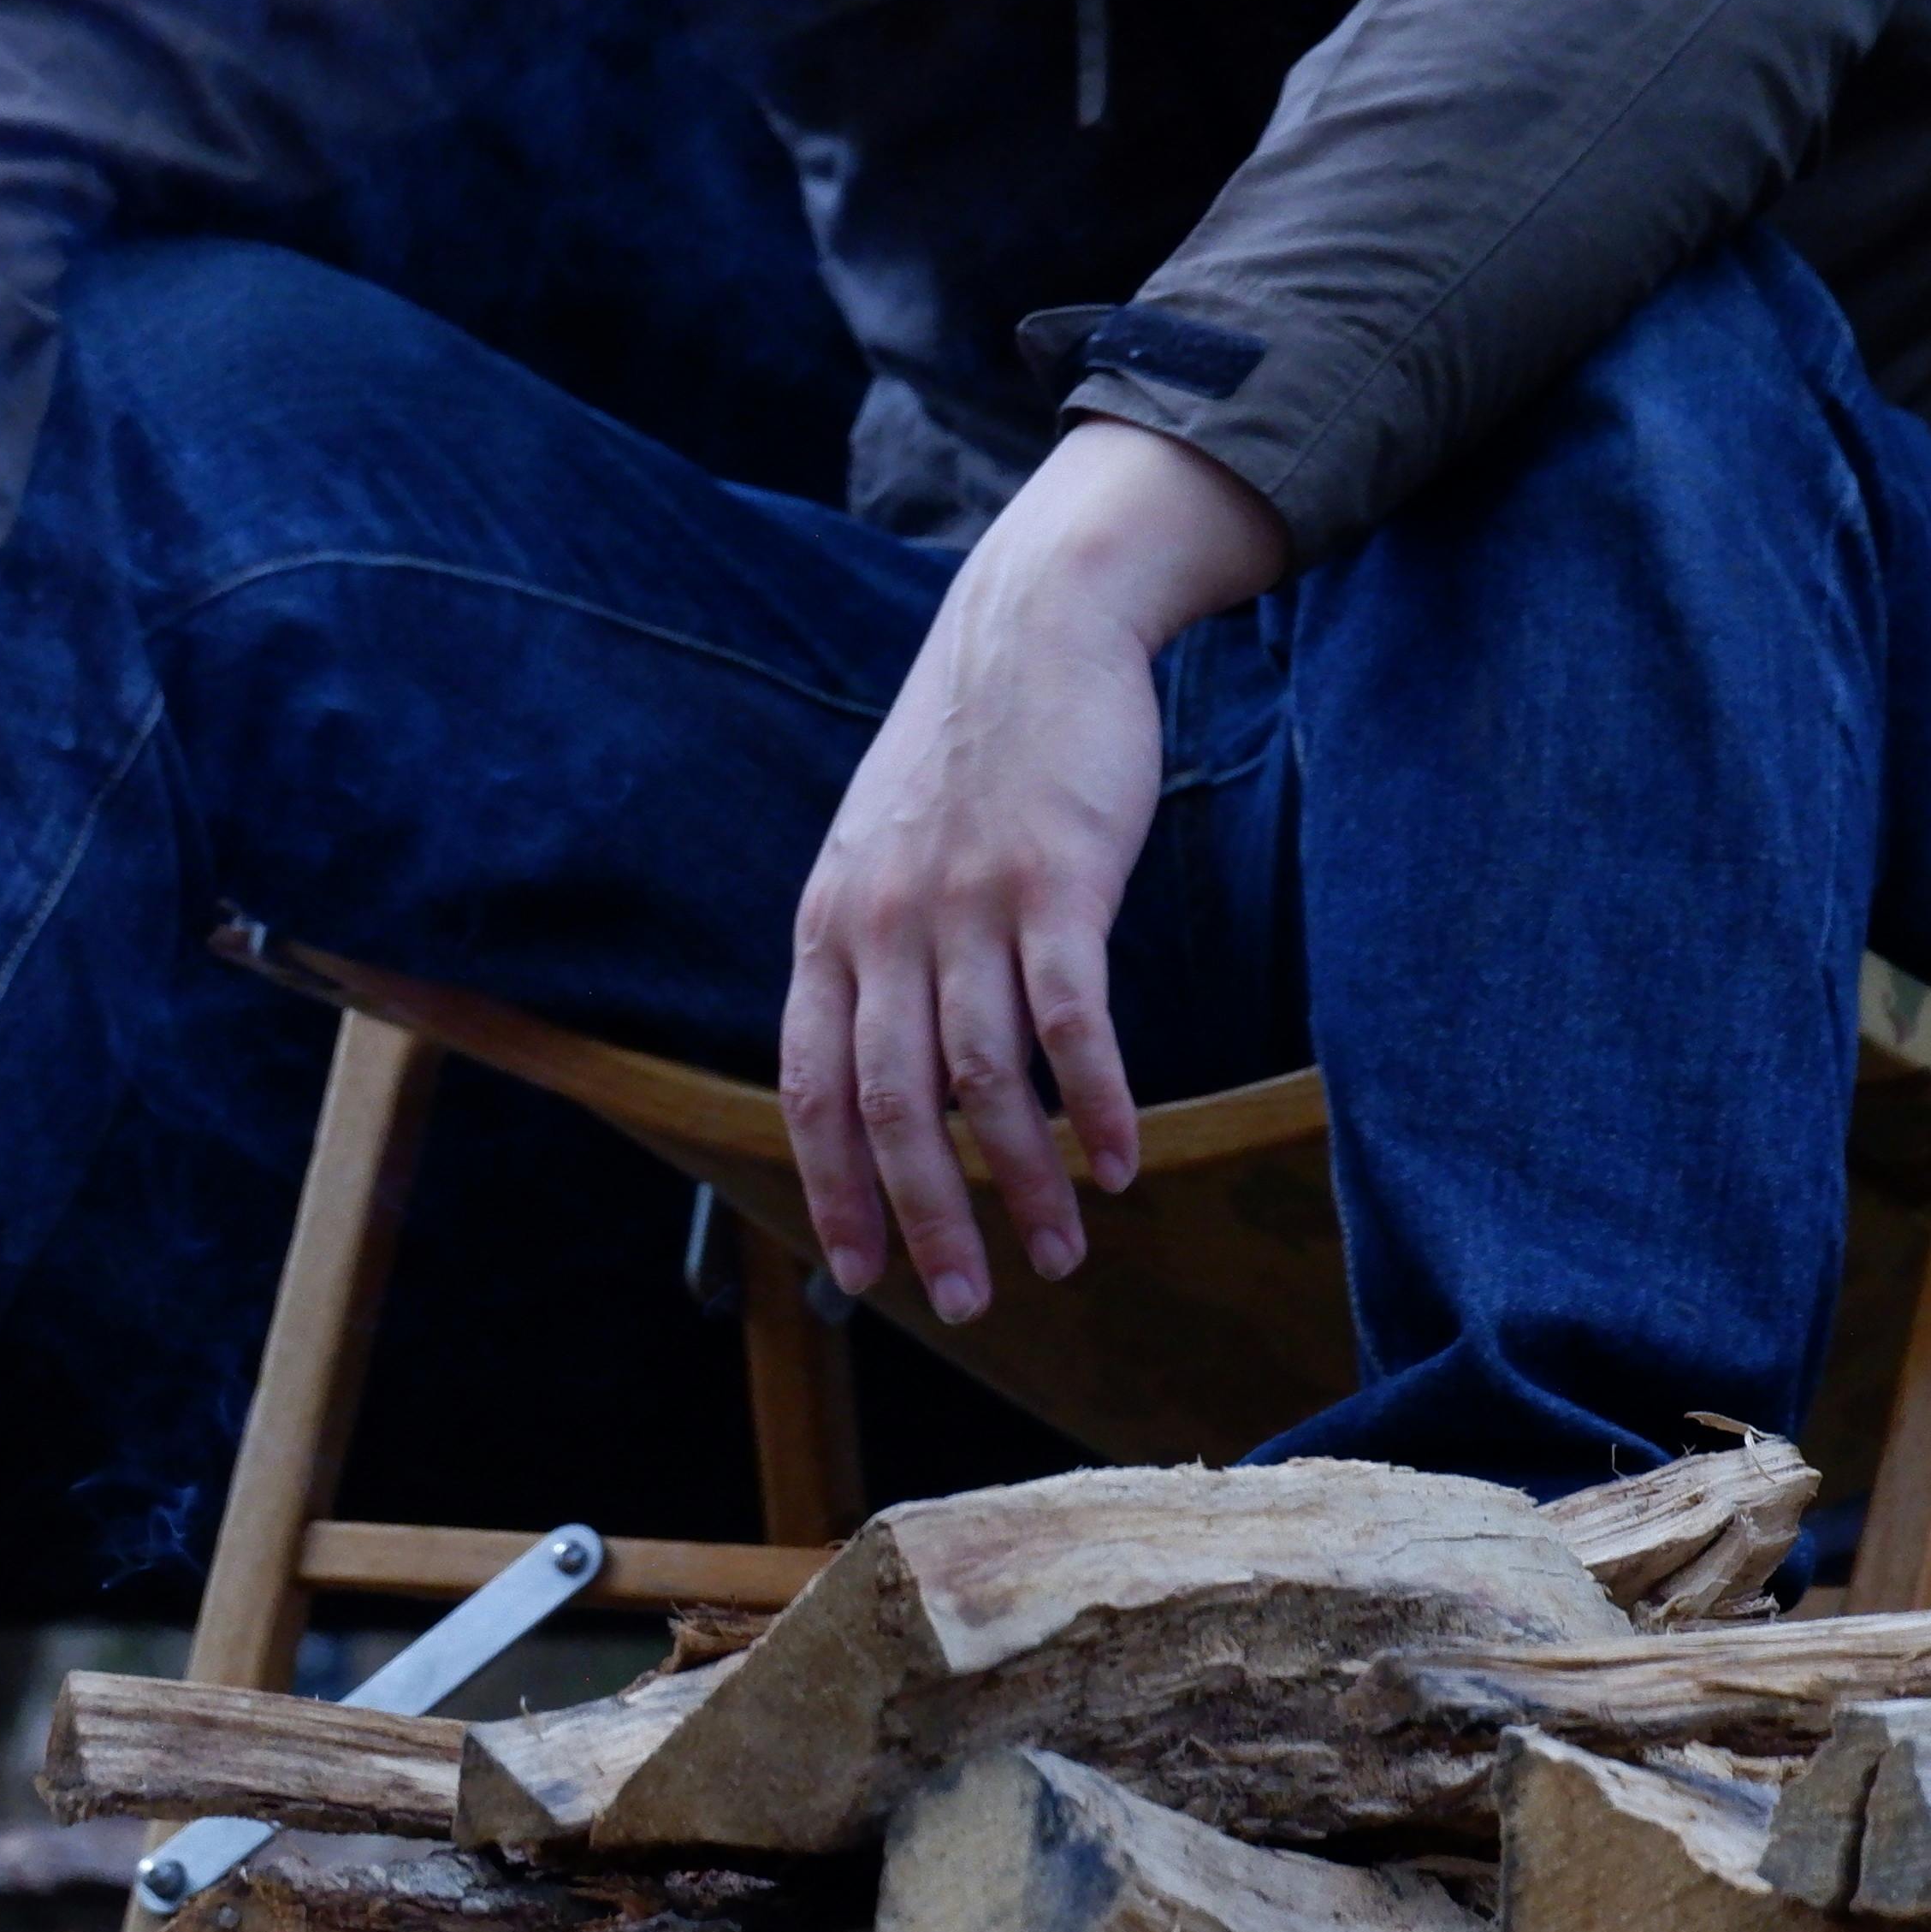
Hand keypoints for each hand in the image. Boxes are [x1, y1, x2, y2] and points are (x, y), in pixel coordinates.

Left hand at [780, 422, 1284, 1323]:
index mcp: (831, 930)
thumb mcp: (881, 858)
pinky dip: (1098, 1102)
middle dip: (928, 1220)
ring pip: (983, 1080)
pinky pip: (1071, 1020)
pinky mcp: (1057, 881)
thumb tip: (891, 1079)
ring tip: (1063, 1253)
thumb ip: (875, 959)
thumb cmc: (968, 761)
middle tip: (970, 1302)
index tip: (862, 1276)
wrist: (1031, 629)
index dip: (834, 1188)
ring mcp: (967, 903)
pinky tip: (1122, 1163)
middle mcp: (884, 926)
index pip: (808, 1089)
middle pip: (890, 1107)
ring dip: (1023, 1183)